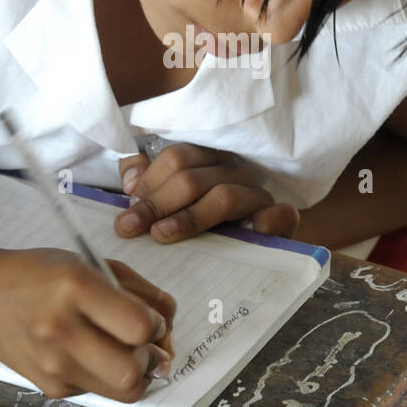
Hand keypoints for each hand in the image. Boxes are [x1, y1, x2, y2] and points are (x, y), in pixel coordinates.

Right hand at [0, 248, 175, 400]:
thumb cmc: (43, 275)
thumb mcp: (92, 264)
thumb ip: (140, 292)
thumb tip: (169, 333)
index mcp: (74, 287)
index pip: (139, 327)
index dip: (156, 325)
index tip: (149, 318)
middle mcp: (60, 330)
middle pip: (133, 371)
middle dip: (149, 359)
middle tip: (140, 343)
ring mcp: (53, 365)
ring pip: (123, 392)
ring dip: (135, 374)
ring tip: (124, 352)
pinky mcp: (51, 388)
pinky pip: (100, 392)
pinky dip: (107, 376)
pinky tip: (91, 354)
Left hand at [115, 143, 299, 241]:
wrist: (247, 249)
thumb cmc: (200, 222)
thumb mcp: (168, 201)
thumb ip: (146, 183)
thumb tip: (130, 181)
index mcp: (208, 160)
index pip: (176, 158)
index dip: (148, 183)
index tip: (126, 211)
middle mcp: (233, 172)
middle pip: (191, 177)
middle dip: (156, 203)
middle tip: (130, 227)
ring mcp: (257, 195)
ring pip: (222, 196)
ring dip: (189, 218)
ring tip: (161, 235)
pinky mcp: (279, 218)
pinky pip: (277, 215)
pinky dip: (261, 223)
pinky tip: (240, 235)